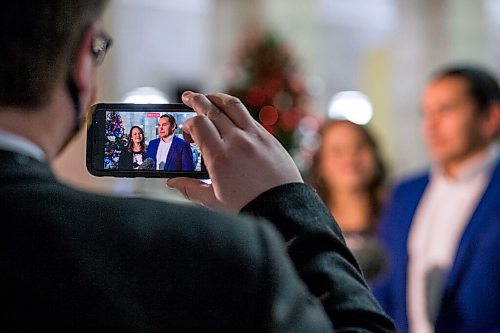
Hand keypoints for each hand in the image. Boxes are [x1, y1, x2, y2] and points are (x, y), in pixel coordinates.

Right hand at [167, 91, 302, 212]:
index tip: (187, 133)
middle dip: (197, 100)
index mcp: (219, 157)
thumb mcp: (215, 201)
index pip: (198, 124)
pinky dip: (236, 111)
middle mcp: (237, 141)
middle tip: (188, 97)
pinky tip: (231, 115)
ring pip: (233, 106)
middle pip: (212, 109)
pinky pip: (249, 117)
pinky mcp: (269, 138)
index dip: (188, 123)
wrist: (283, 209)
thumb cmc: (249, 207)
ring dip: (217, 98)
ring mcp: (255, 136)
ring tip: (209, 97)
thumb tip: (173, 182)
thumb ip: (191, 189)